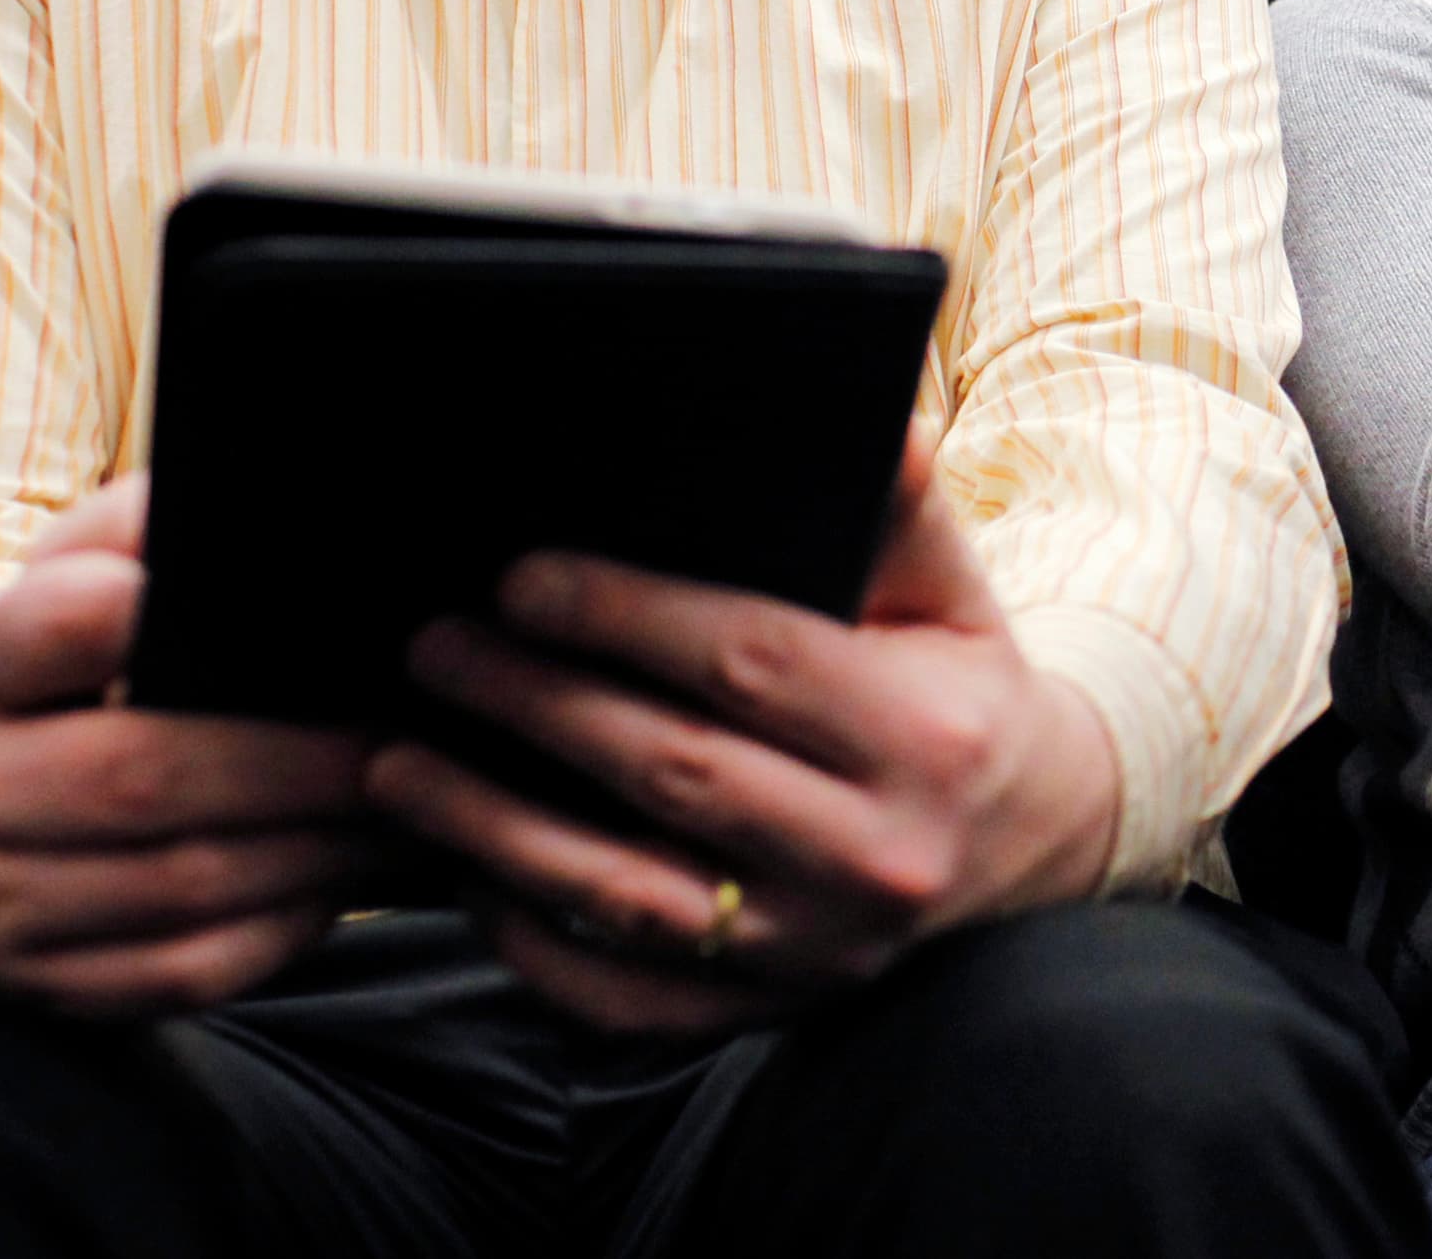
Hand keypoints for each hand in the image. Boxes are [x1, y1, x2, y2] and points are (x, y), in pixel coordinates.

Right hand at [0, 478, 380, 1017]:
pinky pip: (184, 965)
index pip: (79, 620)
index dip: (192, 617)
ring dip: (318, 847)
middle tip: (408, 738)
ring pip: (182, 881)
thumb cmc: (80, 658)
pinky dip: (284, 924)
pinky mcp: (31, 982)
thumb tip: (276, 514)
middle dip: (304, 759)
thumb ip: (157, 524)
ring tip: (406, 805)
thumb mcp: (93, 565)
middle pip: (147, 772)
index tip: (315, 619)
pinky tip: (343, 879)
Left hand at [367, 420, 1119, 1037]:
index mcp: (926, 735)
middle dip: (538, 704)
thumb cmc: (958, 688)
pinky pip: (625, 999)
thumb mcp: (953, 594)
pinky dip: (534, 942)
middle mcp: (878, 854)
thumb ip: (903, 508)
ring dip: (498, 830)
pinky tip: (466, 873)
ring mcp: (819, 952)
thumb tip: (867, 415)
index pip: (754, 661)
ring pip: (631, 897)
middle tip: (435, 647)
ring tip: (399, 763)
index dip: (626, 615)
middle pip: (674, 774)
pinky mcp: (770, 1015)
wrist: (1031, 844)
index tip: (520, 578)